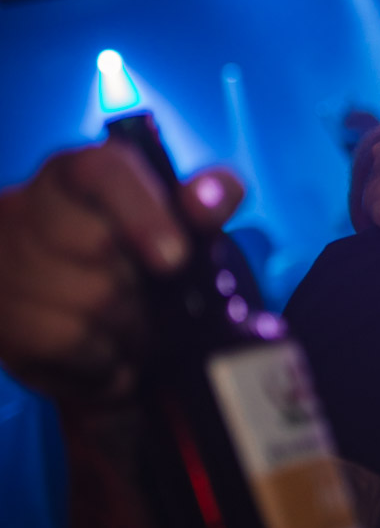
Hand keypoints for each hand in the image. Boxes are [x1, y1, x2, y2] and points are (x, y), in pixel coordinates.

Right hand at [0, 142, 240, 404]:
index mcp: (75, 173)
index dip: (142, 212)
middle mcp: (26, 210)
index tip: (175, 257)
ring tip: (136, 327)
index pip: (101, 171)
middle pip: (96, 243)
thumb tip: (208, 198)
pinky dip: (104, 357)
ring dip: (130, 324)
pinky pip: (67, 342)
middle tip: (155, 298)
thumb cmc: (148, 262)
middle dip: (140, 281)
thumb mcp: (186, 223)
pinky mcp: (1, 322)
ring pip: (87, 299)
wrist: (104, 327)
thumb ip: (211, 198)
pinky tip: (109, 352)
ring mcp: (5, 267)